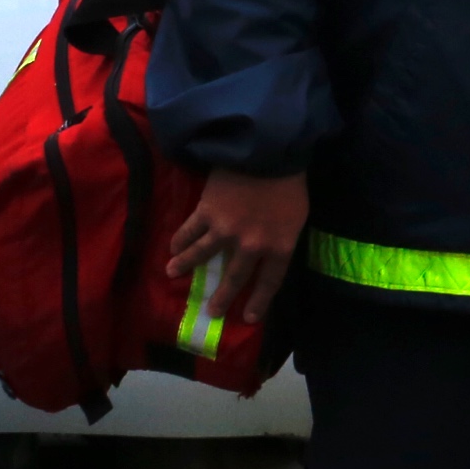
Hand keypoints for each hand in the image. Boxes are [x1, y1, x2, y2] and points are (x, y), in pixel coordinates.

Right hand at [163, 169, 309, 334]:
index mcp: (280, 247)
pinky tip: (172, 248)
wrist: (270, 150)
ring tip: (172, 274)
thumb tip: (271, 250)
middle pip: (235, 278)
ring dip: (186, 266)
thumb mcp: (298, 216)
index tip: (250, 318)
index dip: (259, 301)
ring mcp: (227, 230)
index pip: (270, 282)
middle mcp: (252, 245)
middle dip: (222, 298)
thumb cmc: (290, 181)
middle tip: (212, 312)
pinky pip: (190, 231)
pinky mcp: (207, 212)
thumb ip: (283, 236)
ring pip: (202, 255)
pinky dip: (180, 240)